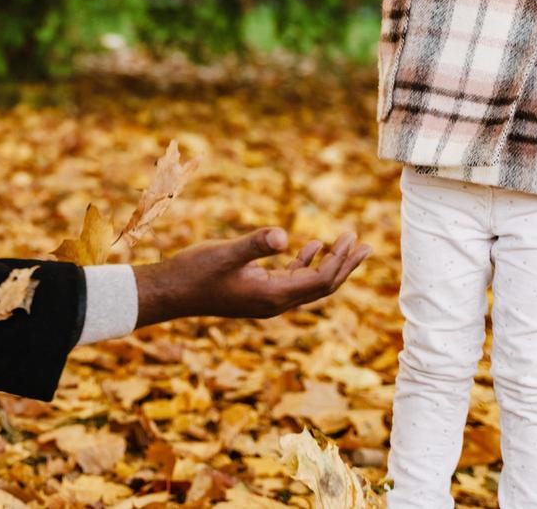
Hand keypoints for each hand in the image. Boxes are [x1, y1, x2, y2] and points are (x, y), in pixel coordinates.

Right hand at [133, 227, 370, 327]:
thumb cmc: (195, 271)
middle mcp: (275, 302)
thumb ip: (255, 244)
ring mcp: (266, 299)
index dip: (340, 262)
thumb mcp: (225, 253)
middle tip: (365, 244)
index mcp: (273, 295)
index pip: (320, 281)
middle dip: (344, 265)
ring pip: (309, 284)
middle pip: (322, 286)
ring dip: (329, 264)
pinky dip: (305, 264)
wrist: (171, 292)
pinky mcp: (257, 293)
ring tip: (348, 244)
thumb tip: (282, 235)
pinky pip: (291, 281)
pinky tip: (311, 246)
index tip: (355, 240)